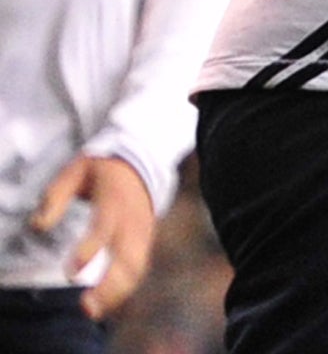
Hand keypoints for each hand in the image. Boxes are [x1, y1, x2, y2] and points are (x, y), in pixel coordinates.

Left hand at [30, 154, 155, 318]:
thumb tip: (38, 227)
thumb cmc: (101, 169)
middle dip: (109, 284)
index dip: (90, 250)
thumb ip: (56, 196)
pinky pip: (139, 269)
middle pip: (128, 256)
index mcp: (115, 199)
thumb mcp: (75, 170)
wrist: (141, 162)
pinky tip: (103, 303)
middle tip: (85, 306)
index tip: (71, 272)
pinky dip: (123, 289)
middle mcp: (133, 219)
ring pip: (137, 268)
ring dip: (117, 293)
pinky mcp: (145, 242)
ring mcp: (143, 232)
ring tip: (91, 311)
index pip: (105, 227)